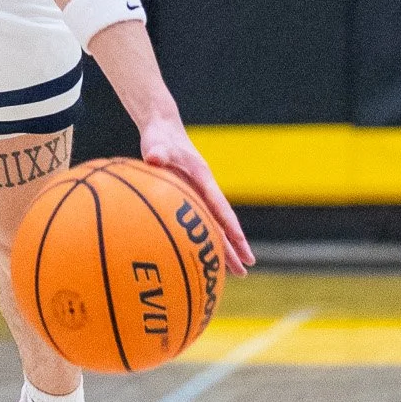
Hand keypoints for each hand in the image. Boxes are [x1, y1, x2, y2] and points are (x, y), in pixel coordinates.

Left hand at [138, 121, 253, 275]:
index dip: (229, 224)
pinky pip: (200, 222)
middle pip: (222, 222)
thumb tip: (153, 157)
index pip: (219, 205)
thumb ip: (157, 152)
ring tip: (238, 272)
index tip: (240, 242)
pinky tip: (207, 257)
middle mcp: (204, 190)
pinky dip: (206, 239)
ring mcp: (198, 195)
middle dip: (235, 245)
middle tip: (247, 267)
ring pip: (215, 226)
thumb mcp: (157, 143)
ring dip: (226, 247)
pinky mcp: (189, 198)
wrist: (162, 129)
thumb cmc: (160, 137)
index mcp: (202, 178)